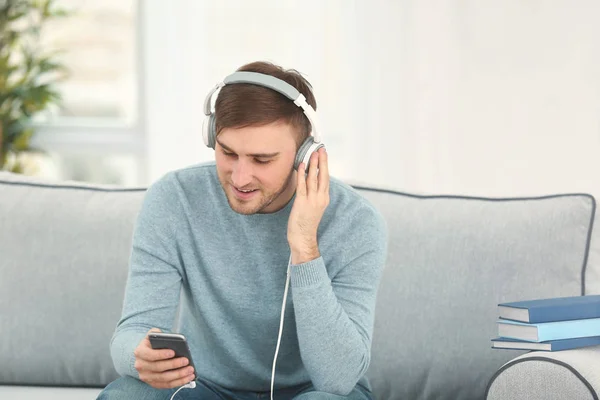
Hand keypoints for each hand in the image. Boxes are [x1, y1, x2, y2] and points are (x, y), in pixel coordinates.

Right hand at [133, 328, 194, 388]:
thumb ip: (158, 334)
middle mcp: (141, 366)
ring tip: (190, 370)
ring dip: (179, 375)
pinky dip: (178, 382)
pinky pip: (167, 385)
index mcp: (140, 352)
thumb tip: (168, 337)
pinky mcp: (153, 383)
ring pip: (164, 378)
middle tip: (186, 361)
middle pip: (158, 367)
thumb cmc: (153, 344)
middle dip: (174, 364)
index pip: (150, 355)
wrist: (146, 354)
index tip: (173, 352)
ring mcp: (146, 376)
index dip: (161, 354)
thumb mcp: (153, 335)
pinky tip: (188, 377)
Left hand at [287, 148, 329, 263]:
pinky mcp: (302, 203)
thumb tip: (309, 181)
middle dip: (322, 161)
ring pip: (314, 178)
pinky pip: (302, 185)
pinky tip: (301, 165)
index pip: (326, 178)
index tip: (324, 154)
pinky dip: (302, 174)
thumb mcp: (313, 207)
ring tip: (313, 153)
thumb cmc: (305, 223)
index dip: (325, 165)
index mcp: (324, 198)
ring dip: (313, 165)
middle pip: (323, 176)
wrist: (303, 238)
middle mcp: (321, 198)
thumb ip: (313, 194)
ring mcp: (312, 201)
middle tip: (321, 149)